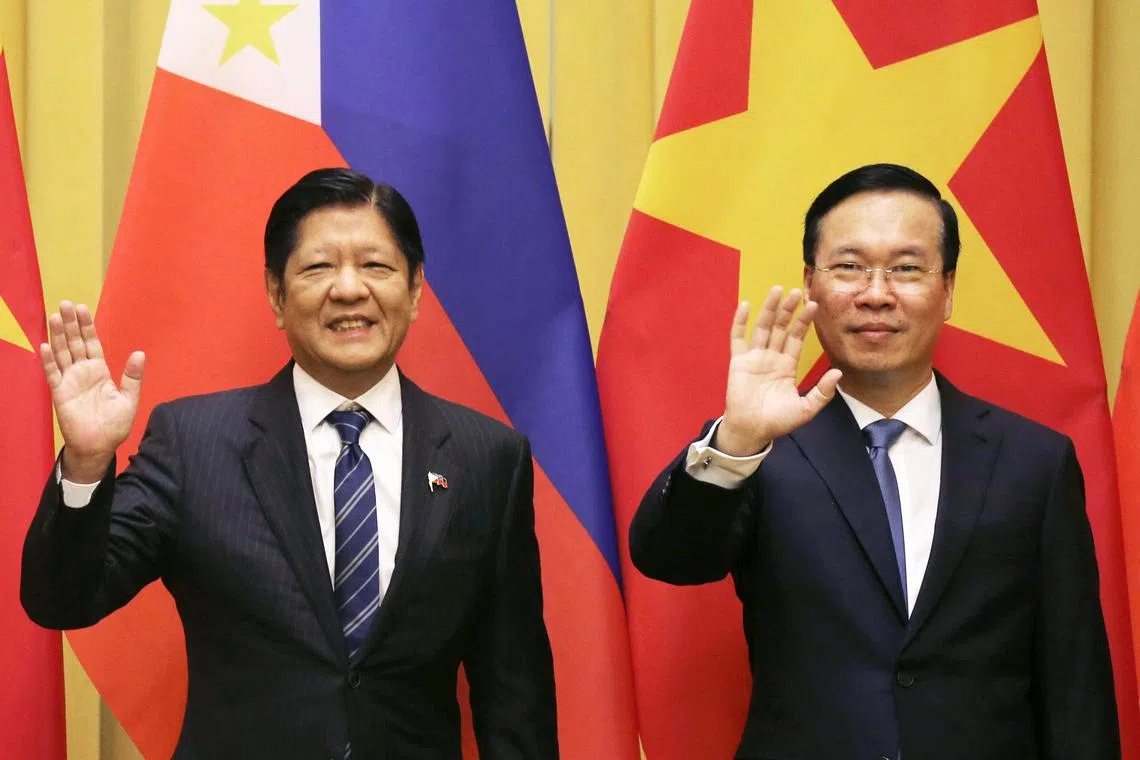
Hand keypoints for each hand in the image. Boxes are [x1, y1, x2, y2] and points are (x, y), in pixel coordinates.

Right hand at [39, 302, 144, 481]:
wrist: (99, 446)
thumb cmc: (114, 424)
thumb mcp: (129, 399)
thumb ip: (132, 376)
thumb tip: (139, 353)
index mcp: (100, 371)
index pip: (92, 343)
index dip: (87, 326)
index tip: (82, 308)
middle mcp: (83, 372)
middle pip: (75, 343)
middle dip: (71, 324)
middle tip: (66, 303)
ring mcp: (70, 381)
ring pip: (62, 353)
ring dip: (58, 336)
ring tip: (55, 316)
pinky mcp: (60, 394)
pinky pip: (53, 374)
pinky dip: (49, 360)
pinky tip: (45, 345)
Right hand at [716, 287, 841, 455]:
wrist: (752, 431)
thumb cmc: (777, 422)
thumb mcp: (806, 409)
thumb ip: (822, 392)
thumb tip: (838, 373)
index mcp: (787, 366)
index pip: (796, 338)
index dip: (804, 322)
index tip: (813, 305)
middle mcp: (771, 357)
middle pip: (781, 327)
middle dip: (788, 309)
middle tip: (796, 290)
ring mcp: (754, 357)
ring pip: (763, 327)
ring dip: (769, 309)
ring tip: (777, 290)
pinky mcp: (738, 362)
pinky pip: (738, 338)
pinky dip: (740, 321)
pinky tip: (746, 305)